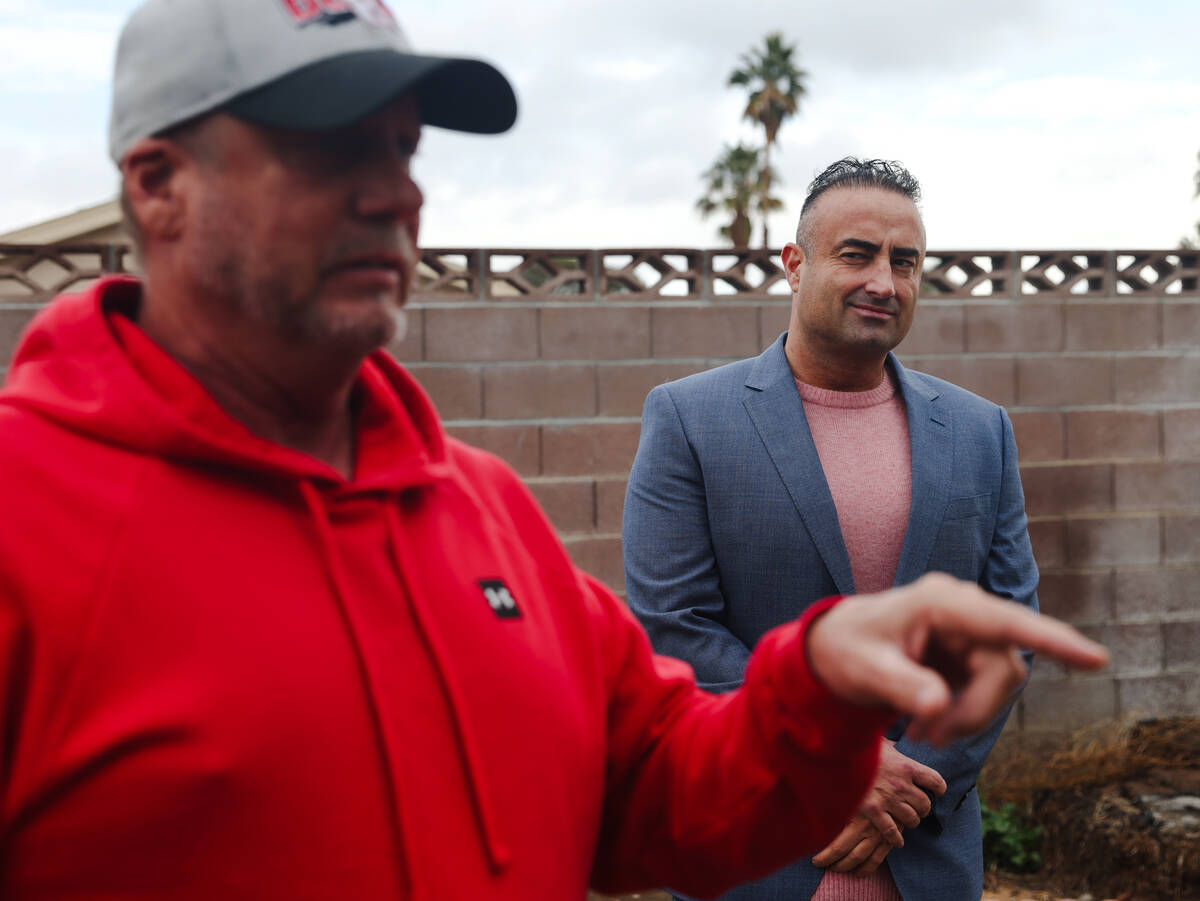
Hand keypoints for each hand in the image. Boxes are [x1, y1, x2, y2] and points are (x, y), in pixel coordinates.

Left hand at [806, 573, 1108, 746]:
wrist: (835, 649)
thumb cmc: (845, 650)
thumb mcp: (863, 671)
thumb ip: (900, 686)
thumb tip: (937, 706)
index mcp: (939, 602)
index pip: (1003, 623)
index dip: (1051, 641)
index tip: (1096, 659)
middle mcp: (963, 610)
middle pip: (1003, 669)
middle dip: (974, 712)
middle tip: (927, 739)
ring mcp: (971, 631)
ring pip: (1000, 685)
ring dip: (968, 718)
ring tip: (920, 733)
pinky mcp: (971, 653)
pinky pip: (988, 693)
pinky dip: (963, 716)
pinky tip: (927, 725)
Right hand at [811, 740, 945, 872]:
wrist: (836, 753)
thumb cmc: (859, 747)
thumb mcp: (880, 743)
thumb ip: (892, 748)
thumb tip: (896, 745)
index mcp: (906, 765)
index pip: (935, 781)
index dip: (938, 788)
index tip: (936, 791)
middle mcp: (901, 784)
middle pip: (925, 804)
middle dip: (923, 808)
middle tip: (917, 808)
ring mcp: (888, 799)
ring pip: (912, 819)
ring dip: (910, 821)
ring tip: (906, 820)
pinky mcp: (873, 810)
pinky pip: (892, 831)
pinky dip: (896, 838)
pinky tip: (897, 840)